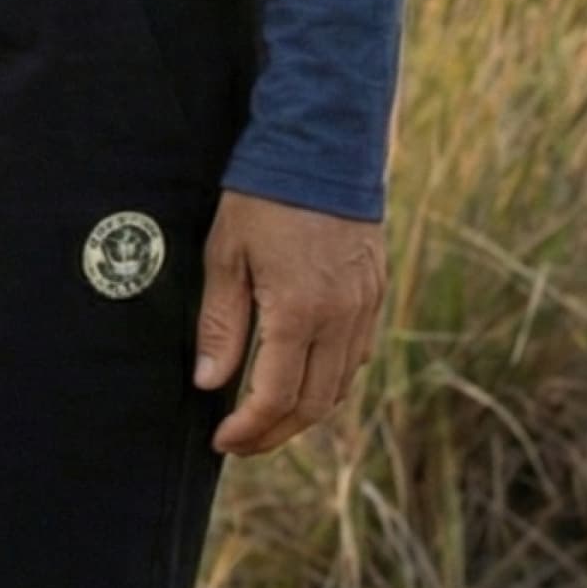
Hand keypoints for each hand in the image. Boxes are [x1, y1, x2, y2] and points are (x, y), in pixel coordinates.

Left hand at [192, 190, 386, 455]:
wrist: (324, 145)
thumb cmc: (264, 196)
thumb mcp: (226, 255)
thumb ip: (221, 323)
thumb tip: (211, 384)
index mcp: (299, 311)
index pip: (275, 397)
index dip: (248, 429)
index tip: (221, 440)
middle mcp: (341, 318)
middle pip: (313, 405)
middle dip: (274, 434)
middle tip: (240, 443)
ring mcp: (364, 307)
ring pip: (340, 387)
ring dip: (303, 413)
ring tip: (266, 420)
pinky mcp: (375, 293)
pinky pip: (356, 357)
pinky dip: (328, 382)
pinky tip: (300, 379)